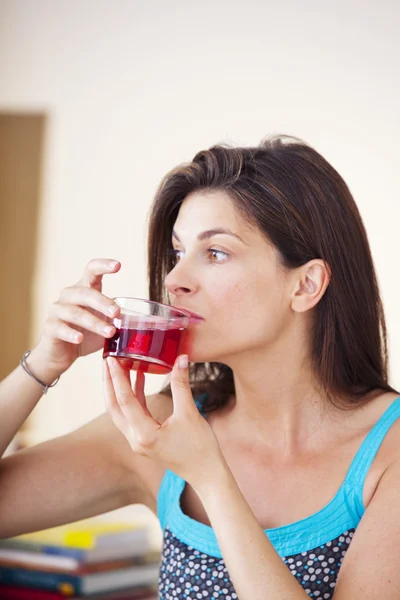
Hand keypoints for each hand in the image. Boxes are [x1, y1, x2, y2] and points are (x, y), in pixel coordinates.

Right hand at [30, 259, 121, 382]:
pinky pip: (60, 328)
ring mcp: (57, 310)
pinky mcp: (49, 327)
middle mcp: (69, 295)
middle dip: (102, 302)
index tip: (118, 265)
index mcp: (84, 290)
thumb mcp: (104, 324)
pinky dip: (71, 334)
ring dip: (94, 323)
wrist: (62, 354)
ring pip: (75, 313)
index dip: (103, 266)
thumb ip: (116, 319)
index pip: (91, 270)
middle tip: (117, 312)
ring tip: (110, 332)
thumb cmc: (86, 335)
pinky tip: (80, 339)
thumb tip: (137, 319)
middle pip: (85, 293)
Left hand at [103, 355, 224, 490]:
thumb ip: (181, 385)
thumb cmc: (200, 448)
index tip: (112, 359)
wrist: (207, 474)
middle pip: (114, 407)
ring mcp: (138, 441)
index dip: (118, 378)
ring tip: (120, 366)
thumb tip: (180, 358)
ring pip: (121, 411)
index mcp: (144, 434)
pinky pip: (133, 414)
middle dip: (109, 383)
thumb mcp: (190, 413)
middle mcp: (136, 439)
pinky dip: (133, 396)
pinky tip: (139, 379)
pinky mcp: (145, 440)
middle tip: (107, 360)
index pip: (125, 400)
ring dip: (119, 389)